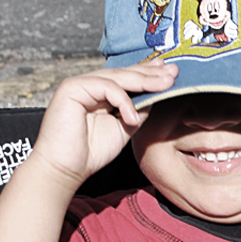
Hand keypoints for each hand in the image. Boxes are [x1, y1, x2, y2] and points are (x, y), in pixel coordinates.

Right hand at [26, 61, 176, 191]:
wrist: (66, 169)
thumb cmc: (91, 152)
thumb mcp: (125, 127)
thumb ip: (139, 109)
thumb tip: (157, 94)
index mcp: (100, 92)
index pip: (127, 78)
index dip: (149, 73)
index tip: (171, 72)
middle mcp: (89, 85)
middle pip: (124, 73)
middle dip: (151, 72)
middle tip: (174, 72)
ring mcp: (79, 84)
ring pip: (117, 77)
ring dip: (145, 81)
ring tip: (166, 85)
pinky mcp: (71, 88)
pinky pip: (106, 87)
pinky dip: (123, 101)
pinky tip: (132, 118)